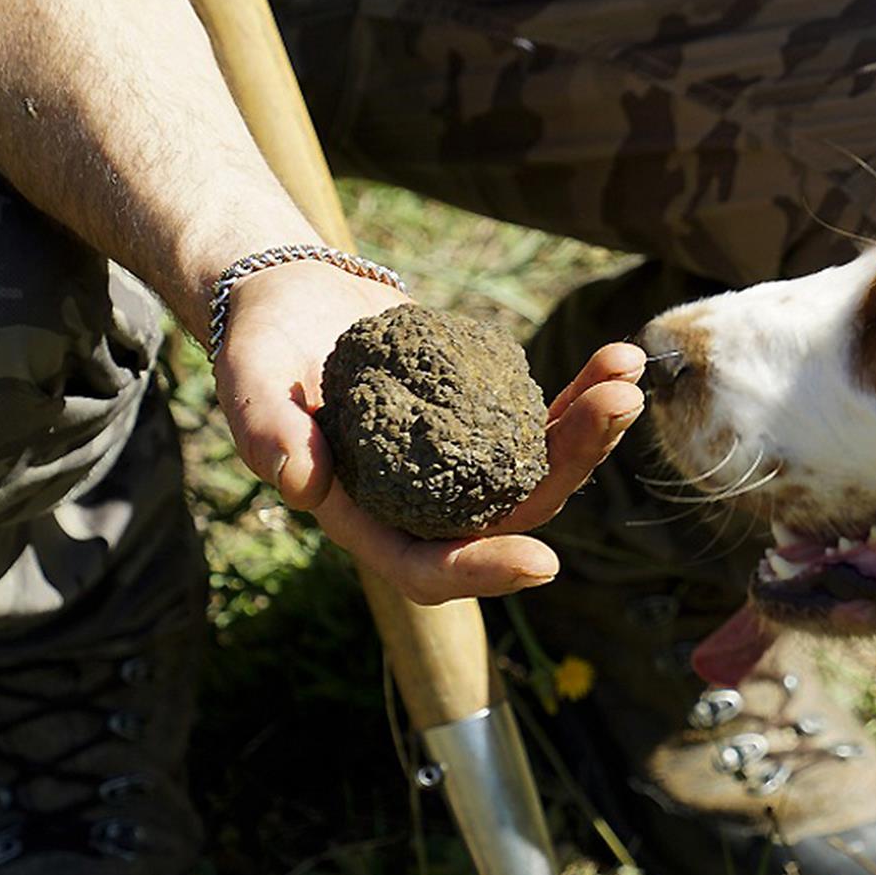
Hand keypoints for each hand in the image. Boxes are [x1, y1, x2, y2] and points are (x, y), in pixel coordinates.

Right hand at [211, 259, 644, 603]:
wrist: (292, 303)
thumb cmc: (261, 349)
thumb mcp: (248, 382)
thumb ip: (264, 433)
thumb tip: (300, 483)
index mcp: (369, 519)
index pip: (427, 568)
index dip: (482, 572)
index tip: (543, 563)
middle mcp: (427, 505)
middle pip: (512, 513)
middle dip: (570, 468)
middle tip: (616, 410)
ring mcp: (464, 465)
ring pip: (542, 469)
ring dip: (592, 430)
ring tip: (627, 378)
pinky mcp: (487, 421)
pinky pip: (545, 420)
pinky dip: (583, 393)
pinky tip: (620, 358)